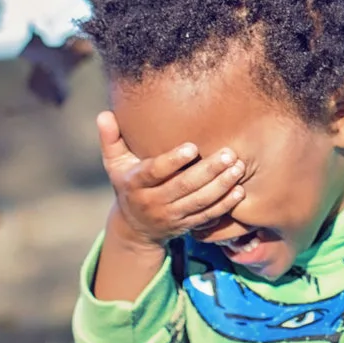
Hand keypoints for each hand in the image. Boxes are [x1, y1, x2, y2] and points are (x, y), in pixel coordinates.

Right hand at [96, 110, 247, 244]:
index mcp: (135, 184)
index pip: (154, 173)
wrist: (135, 227)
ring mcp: (170, 216)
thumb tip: (104, 114)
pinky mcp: (185, 225)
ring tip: (238, 168)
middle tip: (229, 154)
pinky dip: (224, 205)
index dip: (173, 161)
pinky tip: (239, 191)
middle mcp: (152, 202)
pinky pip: (207, 217)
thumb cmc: (128, 184)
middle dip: (208, 171)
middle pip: (183, 187)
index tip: (193, 147)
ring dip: (221, 187)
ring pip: (199, 203)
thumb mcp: (114, 164)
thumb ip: (110, 139)